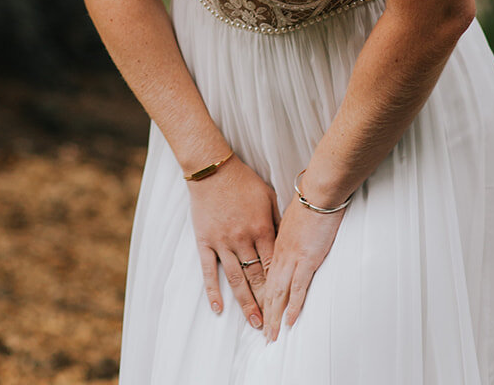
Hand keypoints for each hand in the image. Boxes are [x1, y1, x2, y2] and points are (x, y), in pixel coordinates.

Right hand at [188, 156, 278, 328]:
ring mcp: (222, 242)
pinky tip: (218, 309)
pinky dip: (213, 291)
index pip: (273, 265)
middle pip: (256, 277)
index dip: (280, 286)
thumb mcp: (268, 196)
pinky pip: (208, 271)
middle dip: (265, 302)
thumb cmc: (243, 180)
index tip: (286, 305)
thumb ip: (277, 221)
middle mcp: (242, 239)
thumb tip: (288, 242)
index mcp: (261, 228)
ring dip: (245, 303)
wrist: (212, 168)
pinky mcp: (205, 241)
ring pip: (235, 280)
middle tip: (272, 325)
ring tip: (253, 323)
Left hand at [262, 194, 345, 341]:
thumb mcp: (290, 217)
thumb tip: (285, 241)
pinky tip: (291, 321)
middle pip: (268, 288)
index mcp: (275, 243)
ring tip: (271, 335)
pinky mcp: (307, 258)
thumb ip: (285, 232)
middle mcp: (280, 253)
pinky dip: (294, 306)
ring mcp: (292, 257)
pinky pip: (298, 287)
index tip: (259, 310)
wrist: (319, 191)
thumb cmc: (308, 200)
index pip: (265, 275)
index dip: (262, 295)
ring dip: (275, 315)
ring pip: (279, 292)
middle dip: (264, 312)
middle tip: (261, 333)